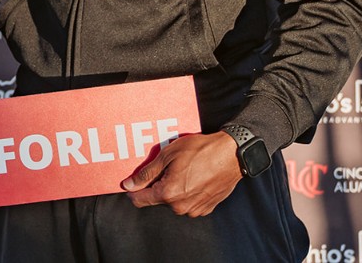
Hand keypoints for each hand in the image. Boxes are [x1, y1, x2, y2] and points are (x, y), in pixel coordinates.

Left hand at [120, 131, 242, 216]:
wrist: (231, 155)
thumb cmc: (200, 151)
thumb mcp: (167, 155)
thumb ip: (146, 173)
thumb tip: (129, 185)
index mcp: (168, 194)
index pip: (140, 200)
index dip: (133, 190)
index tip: (131, 182)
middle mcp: (180, 207)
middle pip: (157, 199)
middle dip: (156, 185)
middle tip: (165, 166)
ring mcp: (195, 209)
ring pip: (173, 201)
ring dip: (172, 189)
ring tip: (182, 170)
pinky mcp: (206, 208)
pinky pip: (188, 202)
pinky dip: (186, 192)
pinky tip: (193, 176)